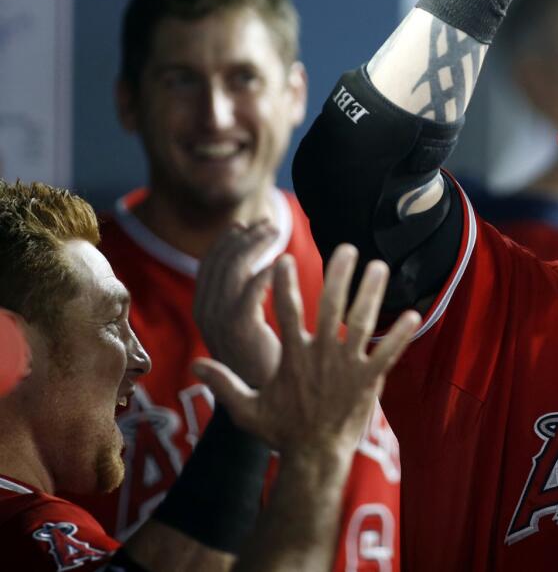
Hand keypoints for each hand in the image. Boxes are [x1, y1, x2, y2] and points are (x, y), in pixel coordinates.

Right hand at [193, 245, 419, 455]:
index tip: (284, 257)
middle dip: (339, 275)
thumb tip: (194, 365)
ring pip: (361, 322)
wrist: (314, 458)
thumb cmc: (282, 432)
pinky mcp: (368, 381)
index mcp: (293, 357)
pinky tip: (415, 314)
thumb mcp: (247, 409)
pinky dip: (401, 335)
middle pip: (331, 306)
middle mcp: (321, 356)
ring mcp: (347, 367)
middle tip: (347, 248)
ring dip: (371, 292)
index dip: (284, 283)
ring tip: (380, 266)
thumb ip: (223, 383)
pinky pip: (388, 353)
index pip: (286, 312)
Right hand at [194, 221, 280, 386]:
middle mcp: (206, 313)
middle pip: (220, 261)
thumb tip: (253, 260)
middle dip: (243, 237)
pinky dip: (264, 272)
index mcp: (204, 310)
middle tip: (268, 223)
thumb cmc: (264, 363)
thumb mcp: (245, 325)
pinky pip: (250, 291)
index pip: (210, 264)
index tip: (247, 224)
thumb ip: (243, 297)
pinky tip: (280, 261)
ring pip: (233, 270)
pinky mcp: (240, 330)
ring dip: (254, 246)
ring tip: (276, 232)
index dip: (227, 241)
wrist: (269, 407)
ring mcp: (220, 321)